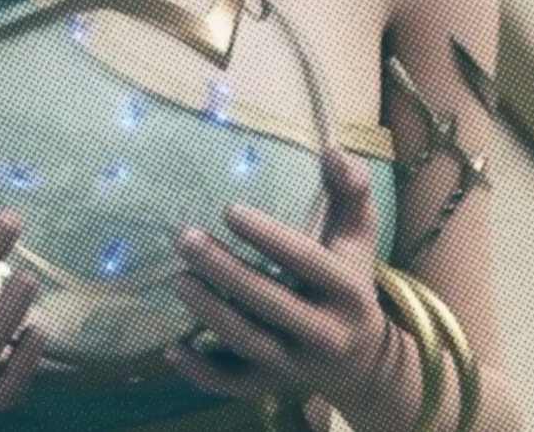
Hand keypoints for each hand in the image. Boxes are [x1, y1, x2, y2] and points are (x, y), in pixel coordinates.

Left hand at [165, 147, 394, 415]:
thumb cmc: (349, 274)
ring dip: (211, 314)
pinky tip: (171, 348)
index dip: (270, 238)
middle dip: (226, 272)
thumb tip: (331, 148)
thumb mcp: (358, 232)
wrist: (363, 357)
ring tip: (177, 278)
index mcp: (348, 290)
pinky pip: (235, 384)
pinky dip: (202, 373)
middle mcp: (326, 332)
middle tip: (185, 237)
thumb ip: (351, 187)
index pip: (308, 261)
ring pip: (251, 344)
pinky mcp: (272, 385)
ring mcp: (297, 364)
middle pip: (272, 304)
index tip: (229, 209)